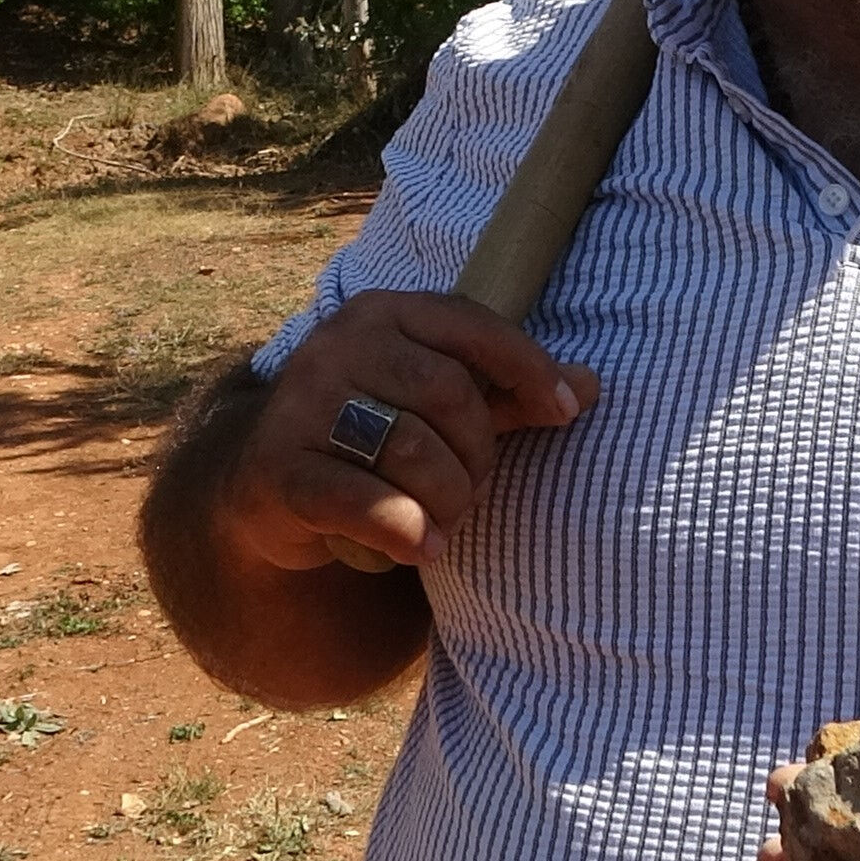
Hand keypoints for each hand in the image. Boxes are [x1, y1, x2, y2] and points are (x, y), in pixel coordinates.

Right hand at [218, 290, 598, 572]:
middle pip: (447, 393)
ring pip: (411, 448)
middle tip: (473, 490)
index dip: (528, 367)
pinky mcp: (278, 469)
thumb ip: (508, 394)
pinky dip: (408, 529)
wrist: (267, 489)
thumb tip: (592, 386)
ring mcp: (300, 405)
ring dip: (448, 499)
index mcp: (381, 313)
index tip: (565, 411)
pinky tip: (426, 547)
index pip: (471, 325)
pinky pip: (363, 500)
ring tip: (448, 521)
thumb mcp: (439, 408)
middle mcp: (336, 345)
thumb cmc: (373, 438)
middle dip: (479, 453)